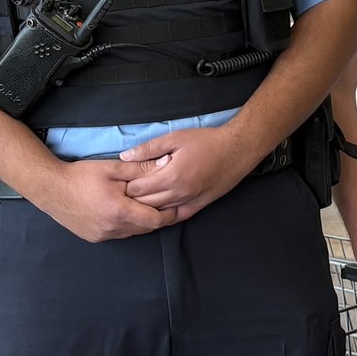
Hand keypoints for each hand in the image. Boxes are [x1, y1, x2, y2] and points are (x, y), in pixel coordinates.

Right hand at [40, 157, 171, 242]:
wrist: (49, 188)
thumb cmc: (81, 176)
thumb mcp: (113, 169)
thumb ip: (141, 169)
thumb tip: (167, 162)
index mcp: (120, 211)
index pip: (155, 220)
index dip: (169, 214)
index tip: (177, 204)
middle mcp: (112, 228)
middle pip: (145, 228)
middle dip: (157, 217)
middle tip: (166, 204)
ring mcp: (102, 235)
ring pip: (133, 232)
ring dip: (142, 222)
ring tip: (147, 206)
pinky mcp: (94, 237)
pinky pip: (119, 234)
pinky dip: (127, 225)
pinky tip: (127, 212)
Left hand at [117, 123, 261, 220]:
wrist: (236, 150)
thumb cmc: (206, 141)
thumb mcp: (175, 138)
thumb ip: (148, 149)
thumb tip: (124, 156)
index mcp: (170, 176)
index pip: (136, 187)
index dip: (124, 184)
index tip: (119, 179)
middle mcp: (178, 193)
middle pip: (144, 203)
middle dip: (131, 198)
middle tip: (122, 191)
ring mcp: (189, 201)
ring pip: (158, 212)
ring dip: (145, 207)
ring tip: (134, 201)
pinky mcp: (198, 206)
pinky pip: (176, 217)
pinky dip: (163, 216)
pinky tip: (156, 211)